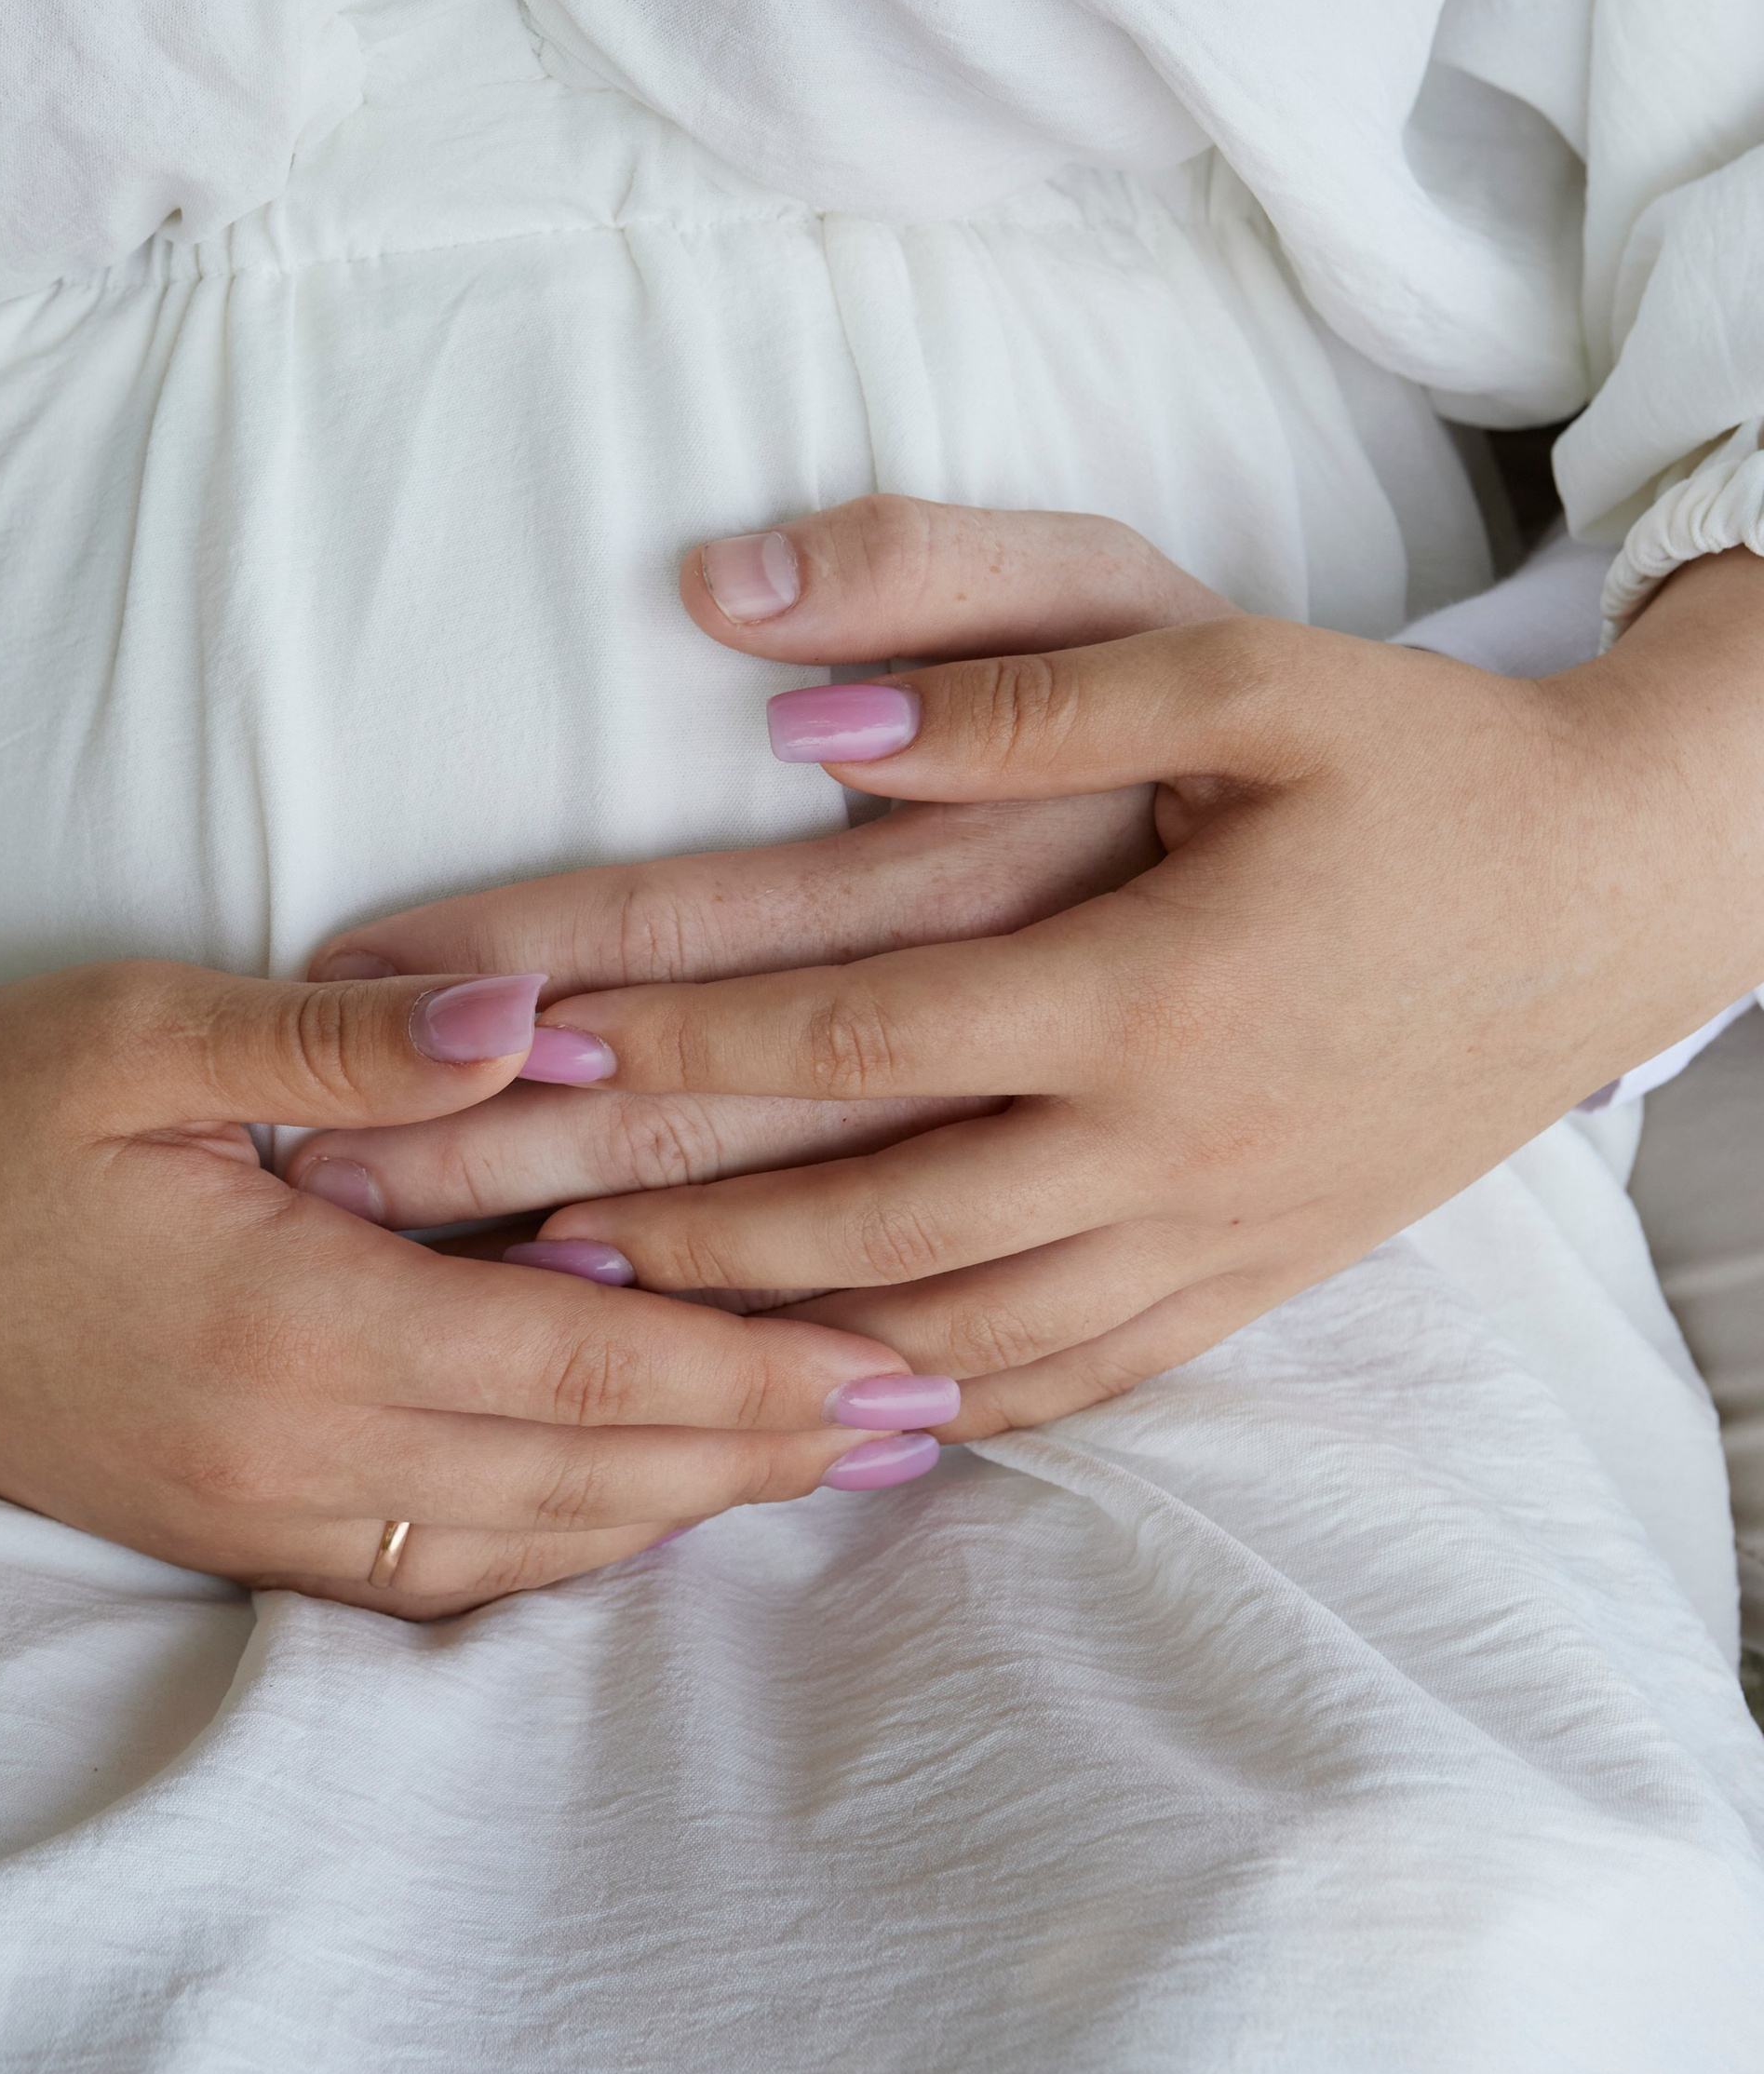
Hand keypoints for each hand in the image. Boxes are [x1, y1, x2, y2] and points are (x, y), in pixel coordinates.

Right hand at [0, 961, 945, 1617]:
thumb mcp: (141, 1028)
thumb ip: (345, 1039)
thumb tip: (534, 1020)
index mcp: (291, 1322)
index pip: (583, 1359)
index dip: (756, 1371)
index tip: (900, 1362)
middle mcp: (291, 1453)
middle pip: (586, 1476)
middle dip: (767, 1453)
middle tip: (931, 1414)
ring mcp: (254, 1515)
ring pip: (525, 1547)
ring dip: (683, 1509)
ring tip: (825, 1461)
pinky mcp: (223, 1535)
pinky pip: (433, 1575)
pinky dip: (562, 1548)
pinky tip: (637, 1505)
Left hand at [357, 523, 1763, 1436]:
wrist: (1618, 896)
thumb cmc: (1415, 760)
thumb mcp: (1235, 664)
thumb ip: (1008, 676)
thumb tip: (789, 703)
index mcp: (1133, 976)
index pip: (841, 1025)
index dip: (658, 1039)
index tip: (493, 1045)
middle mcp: (1154, 1135)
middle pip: (844, 1203)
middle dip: (631, 1212)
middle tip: (455, 1222)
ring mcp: (1203, 1232)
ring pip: (931, 1318)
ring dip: (742, 1327)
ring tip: (573, 1323)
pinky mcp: (1245, 1279)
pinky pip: (1059, 1375)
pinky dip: (919, 1398)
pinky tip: (810, 1409)